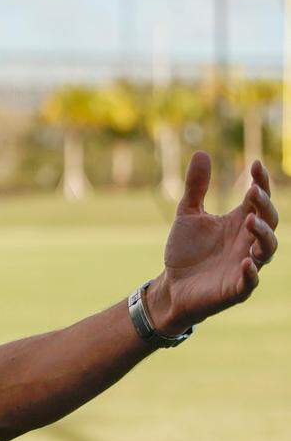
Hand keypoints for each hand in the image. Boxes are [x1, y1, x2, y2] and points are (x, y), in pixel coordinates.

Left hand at [154, 151, 278, 332]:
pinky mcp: (236, 288)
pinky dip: (251, 272)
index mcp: (239, 223)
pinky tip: (247, 261)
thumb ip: (196, 187)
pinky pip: (250, 281)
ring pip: (268, 249)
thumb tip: (202, 152)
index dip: (262, 182)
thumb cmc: (186, 251)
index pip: (259, 200)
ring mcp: (245, 264)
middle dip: (264, 206)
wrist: (172, 285)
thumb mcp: (188, 214)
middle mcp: (248, 242)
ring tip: (250, 220)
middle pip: (269, 221)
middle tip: (253, 192)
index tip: (255, 164)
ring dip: (263, 234)